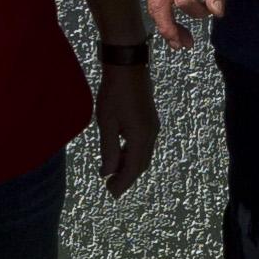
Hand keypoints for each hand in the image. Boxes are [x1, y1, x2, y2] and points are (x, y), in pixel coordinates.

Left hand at [95, 54, 159, 196]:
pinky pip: (143, 144)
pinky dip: (132, 153)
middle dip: (126, 177)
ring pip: (143, 155)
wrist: (128, 66)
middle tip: (110, 186)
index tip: (111, 192)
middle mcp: (151, 134)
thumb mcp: (106, 123)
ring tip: (112, 171)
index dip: (122, 183)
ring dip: (129, 165)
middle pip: (141, 164)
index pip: (133, 168)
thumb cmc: (114, 93)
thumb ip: (109, 150)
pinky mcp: (149, 120)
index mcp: (141, 137)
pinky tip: (119, 152)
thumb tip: (108, 172)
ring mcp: (152, 127)